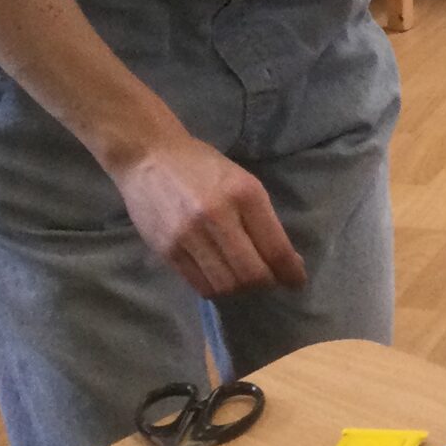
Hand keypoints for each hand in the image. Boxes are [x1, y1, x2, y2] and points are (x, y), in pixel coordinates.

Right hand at [108, 130, 307, 301]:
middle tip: (270, 281)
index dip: (290, 272)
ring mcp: (189, 235)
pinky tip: (221, 279)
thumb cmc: (202, 166)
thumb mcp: (242, 180)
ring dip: (241, 289)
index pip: (275, 248)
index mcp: (245, 194)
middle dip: (267, 283)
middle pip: (252, 273)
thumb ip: (261, 218)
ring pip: (226, 284)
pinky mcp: (167, 250)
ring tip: (245, 279)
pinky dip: (216, 288)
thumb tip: (283, 258)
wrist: (149, 156)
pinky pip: (199, 284)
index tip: (297, 281)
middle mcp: (218, 216)